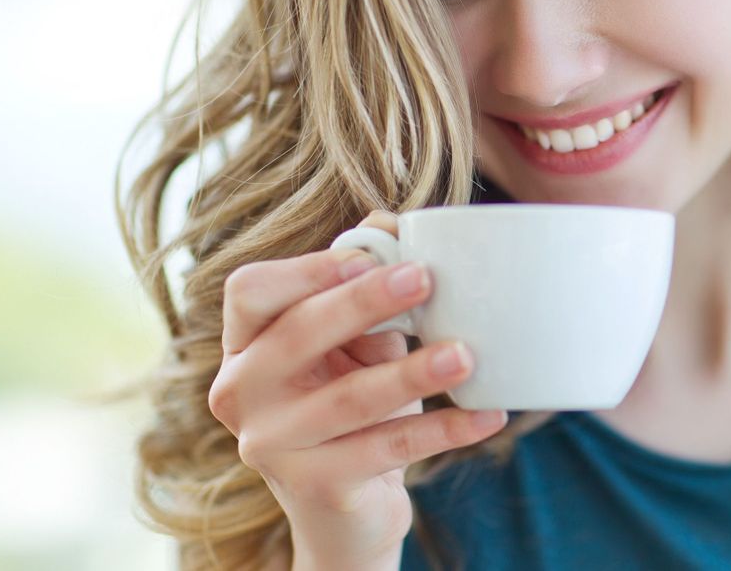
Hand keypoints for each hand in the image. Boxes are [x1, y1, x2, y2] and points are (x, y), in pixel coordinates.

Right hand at [207, 211, 507, 568]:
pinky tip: (488, 414)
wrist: (345, 508)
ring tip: (466, 354)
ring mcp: (272, 446)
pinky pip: (389, 449)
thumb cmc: (350, 400)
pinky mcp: (316, 487)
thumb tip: (389, 221)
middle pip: (297, 335)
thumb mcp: (351, 343)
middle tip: (424, 278)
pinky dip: (445, 430)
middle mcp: (242, 393)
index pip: (248, 292)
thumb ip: (362, 286)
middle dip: (362, 302)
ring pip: (348, 399)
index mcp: (245, 345)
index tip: (367, 255)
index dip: (305, 270)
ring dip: (412, 373)